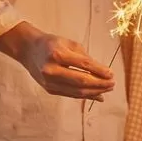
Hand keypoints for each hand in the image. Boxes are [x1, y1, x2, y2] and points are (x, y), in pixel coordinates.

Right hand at [0, 22, 114, 100]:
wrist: (28, 50)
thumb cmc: (52, 44)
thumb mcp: (70, 44)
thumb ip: (86, 58)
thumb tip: (103, 73)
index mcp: (57, 54)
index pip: (83, 65)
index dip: (99, 71)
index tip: (111, 74)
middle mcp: (51, 69)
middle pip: (81, 81)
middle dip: (100, 84)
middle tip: (112, 84)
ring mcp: (49, 82)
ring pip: (77, 91)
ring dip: (95, 92)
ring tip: (108, 89)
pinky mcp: (49, 89)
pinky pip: (71, 95)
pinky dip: (86, 96)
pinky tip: (98, 95)